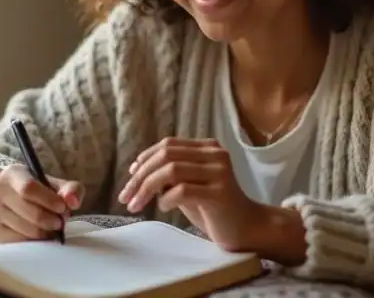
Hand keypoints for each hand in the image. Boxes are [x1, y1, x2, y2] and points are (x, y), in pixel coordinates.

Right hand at [0, 164, 83, 242]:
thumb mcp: (52, 183)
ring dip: (45, 232)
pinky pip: (20, 242)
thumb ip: (70, 189)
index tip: (63, 208)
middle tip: (61, 221)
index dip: (49, 200)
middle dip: (51, 219)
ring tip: (53, 227)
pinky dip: (36, 241)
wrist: (4, 200)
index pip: (28, 188)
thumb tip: (73, 202)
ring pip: (25, 230)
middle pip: (29, 211)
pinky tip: (41, 234)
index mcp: (12, 174)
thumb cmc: (35, 191)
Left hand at [118, 138, 261, 250]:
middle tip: (126, 196)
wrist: (247, 229)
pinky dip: (166, 199)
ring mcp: (220, 172)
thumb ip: (170, 175)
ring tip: (136, 205)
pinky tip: (164, 208)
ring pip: (171, 170)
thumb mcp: (189, 185)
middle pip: (166, 155)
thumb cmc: (214, 209)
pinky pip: (182, 190)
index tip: (130, 175)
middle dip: (140, 176)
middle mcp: (215, 155)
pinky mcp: (220, 193)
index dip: (145, 158)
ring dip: (146, 188)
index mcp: (208, 148)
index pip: (168, 144)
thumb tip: (138, 171)